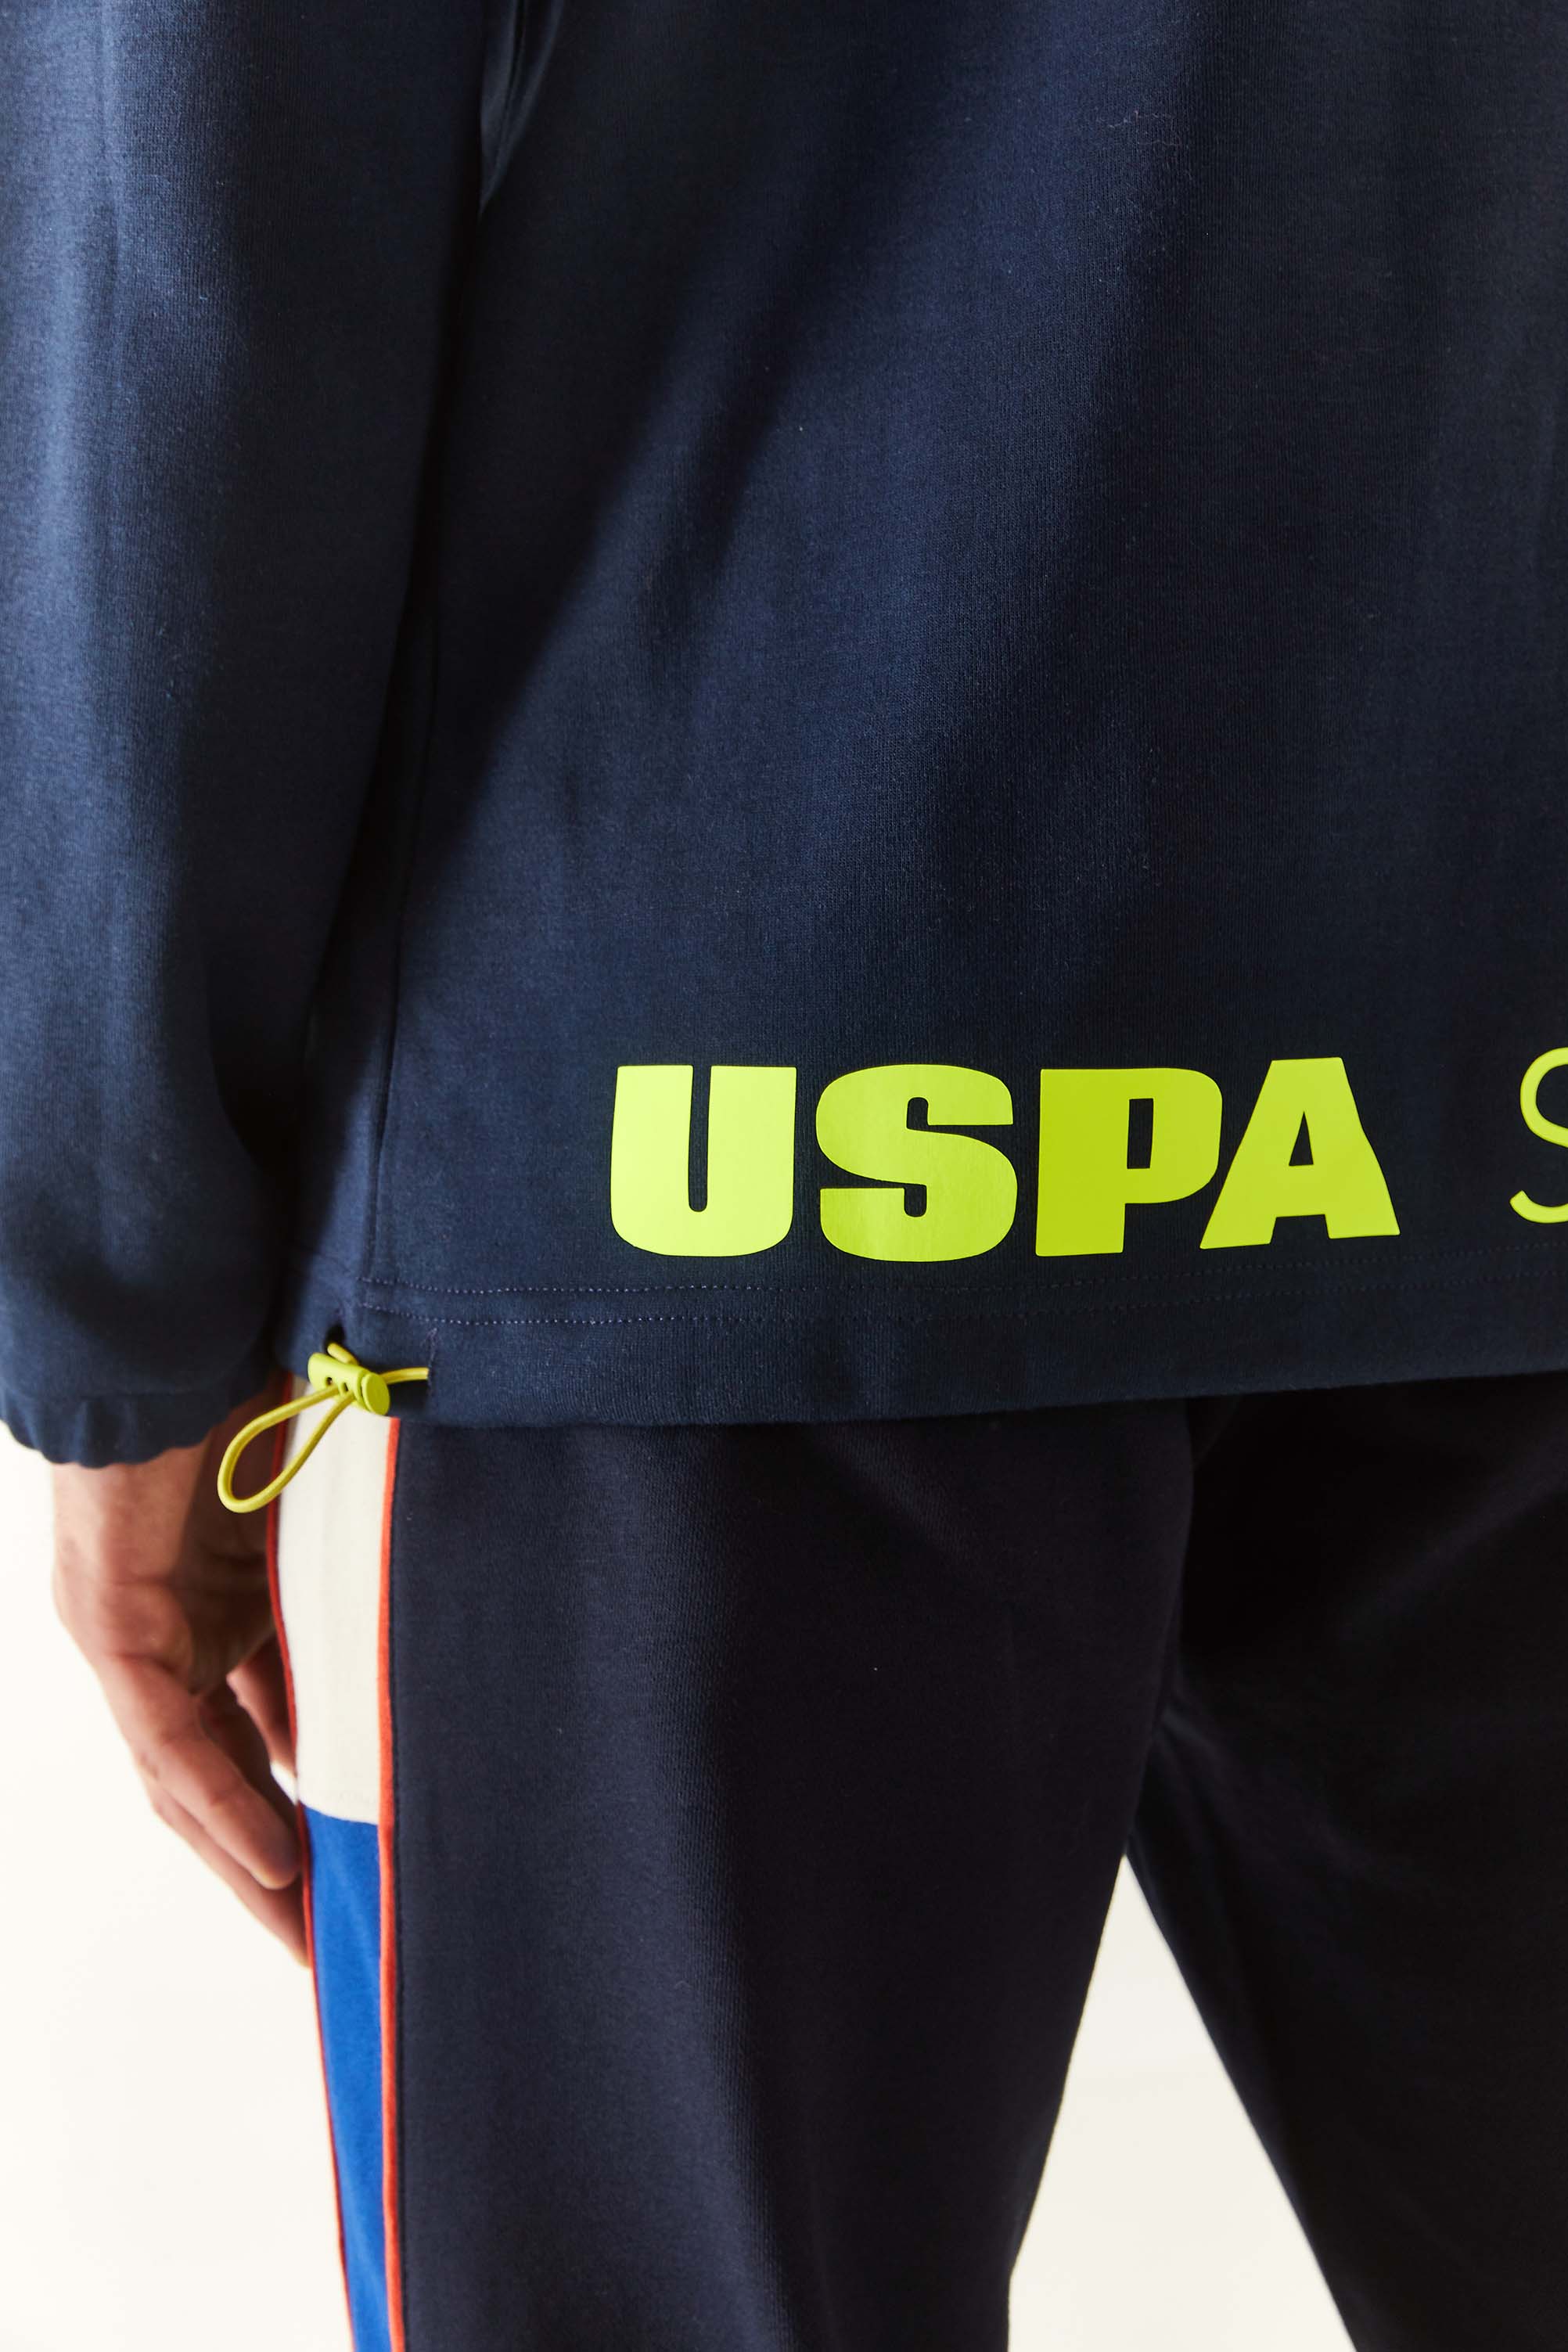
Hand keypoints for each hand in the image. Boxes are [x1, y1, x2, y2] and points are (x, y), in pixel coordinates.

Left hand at [51, 1375, 307, 1962]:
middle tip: (335, 1942)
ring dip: (246, 1862)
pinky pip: (168, 1741)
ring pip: (185, 1780)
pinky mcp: (114, 1622)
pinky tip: (275, 1860)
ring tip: (307, 1934)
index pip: (257, 1736)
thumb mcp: (335, 1511)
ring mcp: (133, 1632)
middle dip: (275, 1864)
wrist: (184, 1323)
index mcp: (219, 1606)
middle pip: (218, 1779)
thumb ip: (363, 1575)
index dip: (305, 1808)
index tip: (364, 1871)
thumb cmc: (260, 1383)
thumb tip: (450, 1622)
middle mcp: (168, 1633)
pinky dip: (221, 1805)